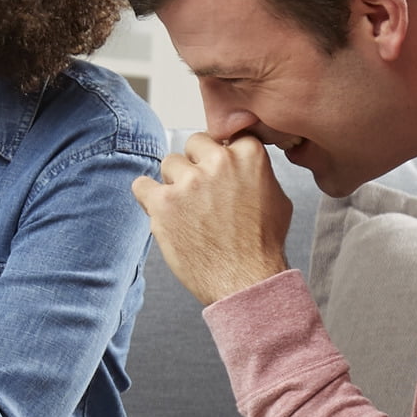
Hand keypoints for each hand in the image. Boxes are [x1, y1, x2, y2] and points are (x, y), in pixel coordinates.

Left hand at [133, 132, 291, 305]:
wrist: (245, 280)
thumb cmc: (261, 243)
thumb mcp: (276, 197)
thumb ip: (254, 170)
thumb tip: (237, 155)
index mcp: (248, 156)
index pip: (223, 136)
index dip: (218, 155)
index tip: (217, 171)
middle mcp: (218, 163)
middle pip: (193, 144)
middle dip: (195, 164)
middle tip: (202, 192)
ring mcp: (189, 182)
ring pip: (168, 163)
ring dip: (174, 182)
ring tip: (187, 209)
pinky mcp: (163, 203)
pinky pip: (141, 184)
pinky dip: (147, 196)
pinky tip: (160, 209)